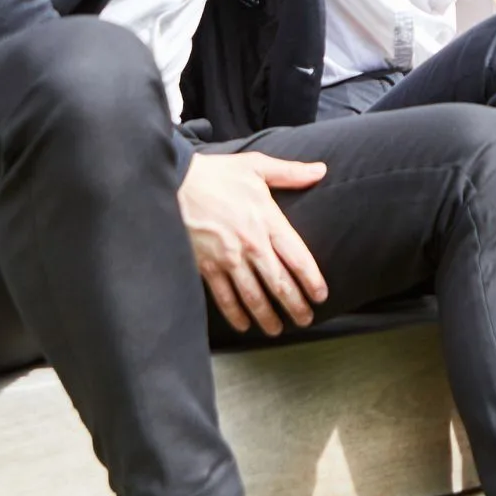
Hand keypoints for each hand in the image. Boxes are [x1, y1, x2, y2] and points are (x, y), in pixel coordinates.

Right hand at [177, 151, 328, 334]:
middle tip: (306, 320)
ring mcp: (228, 258)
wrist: (174, 182)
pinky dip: (235, 314)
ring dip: (267, 316)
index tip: (321, 295)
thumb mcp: (256, 166)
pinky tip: (244, 325)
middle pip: (278, 283)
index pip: (297, 257)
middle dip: (295, 305)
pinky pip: (224, 297)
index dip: (312, 279)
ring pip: (253, 296)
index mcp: (267, 219)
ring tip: (278, 330)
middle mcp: (250, 244)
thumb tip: (320, 170)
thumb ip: (290, 172)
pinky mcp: (206, 266)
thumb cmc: (216, 174)